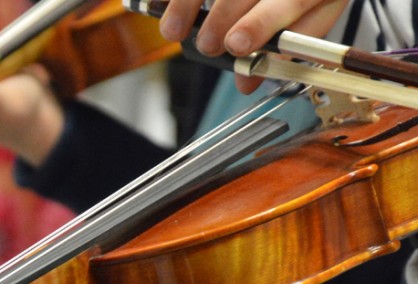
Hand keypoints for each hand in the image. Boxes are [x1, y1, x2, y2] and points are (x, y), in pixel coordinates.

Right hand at [159, 0, 348, 92]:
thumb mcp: (315, 14)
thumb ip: (284, 49)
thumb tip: (246, 83)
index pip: (293, 0)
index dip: (260, 23)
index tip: (235, 46)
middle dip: (222, 17)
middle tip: (207, 46)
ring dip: (187, 3)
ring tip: (173, 31)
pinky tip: (160, 6)